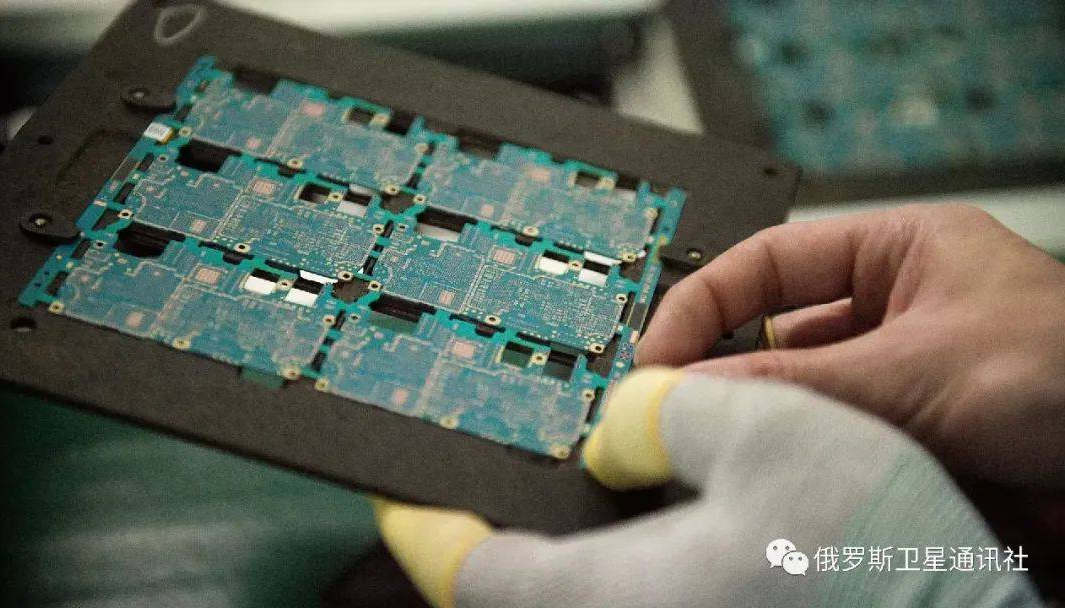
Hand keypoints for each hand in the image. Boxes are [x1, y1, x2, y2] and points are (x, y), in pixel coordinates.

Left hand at [374, 370, 1037, 607]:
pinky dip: (628, 546)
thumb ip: (677, 406)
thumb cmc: (883, 563)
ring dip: (563, 529)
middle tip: (483, 459)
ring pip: (584, 585)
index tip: (395, 490)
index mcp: (609, 596)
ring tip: (570, 463)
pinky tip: (663, 501)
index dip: (422, 520)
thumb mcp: (780, 433)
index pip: (465, 569)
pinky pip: (641, 593)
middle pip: (518, 581)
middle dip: (490, 521)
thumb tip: (622, 419)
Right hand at [637, 204, 1064, 487]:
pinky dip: (806, 475)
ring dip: (772, 433)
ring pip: (800, 407)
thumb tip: (687, 391)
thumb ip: (794, 381)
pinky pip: (833, 457)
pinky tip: (792, 489)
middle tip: (674, 418)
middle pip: (774, 341)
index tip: (657, 359)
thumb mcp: (919, 368)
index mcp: (899, 257)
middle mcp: (893, 319)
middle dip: (729, 378)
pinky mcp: (911, 452)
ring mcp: (901, 390)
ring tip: (741, 458)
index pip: (767, 266)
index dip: (703, 306)